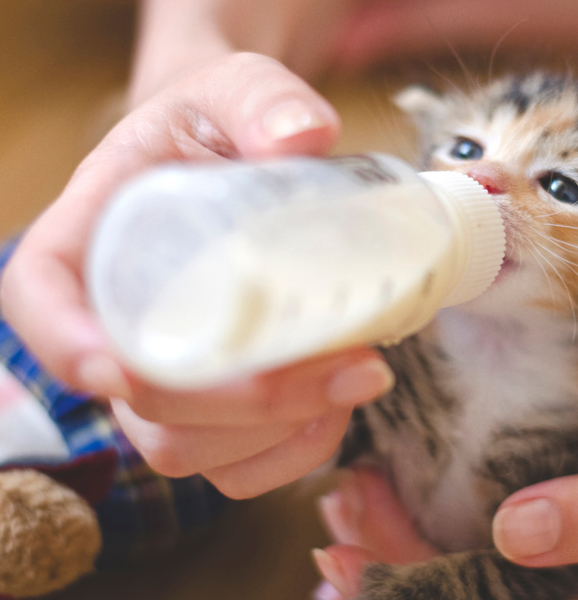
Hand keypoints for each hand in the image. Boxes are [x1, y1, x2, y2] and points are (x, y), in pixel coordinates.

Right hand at [0, 52, 393, 498]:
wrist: (242, 161)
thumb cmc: (219, 127)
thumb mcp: (233, 89)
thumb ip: (260, 98)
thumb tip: (303, 135)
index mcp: (86, 239)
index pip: (40, 301)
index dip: (68, 347)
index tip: (119, 369)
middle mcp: (113, 322)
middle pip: (142, 403)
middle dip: (245, 404)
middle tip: (350, 364)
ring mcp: (163, 378)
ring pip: (189, 449)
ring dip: (280, 431)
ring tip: (361, 372)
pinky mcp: (213, 409)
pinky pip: (235, 468)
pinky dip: (293, 452)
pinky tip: (341, 404)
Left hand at [312, 409, 577, 599]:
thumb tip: (513, 532)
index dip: (416, 598)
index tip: (348, 563)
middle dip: (398, 572)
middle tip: (337, 520)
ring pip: (483, 588)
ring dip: (413, 556)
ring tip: (351, 513)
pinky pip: (506, 565)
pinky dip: (451, 540)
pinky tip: (405, 516)